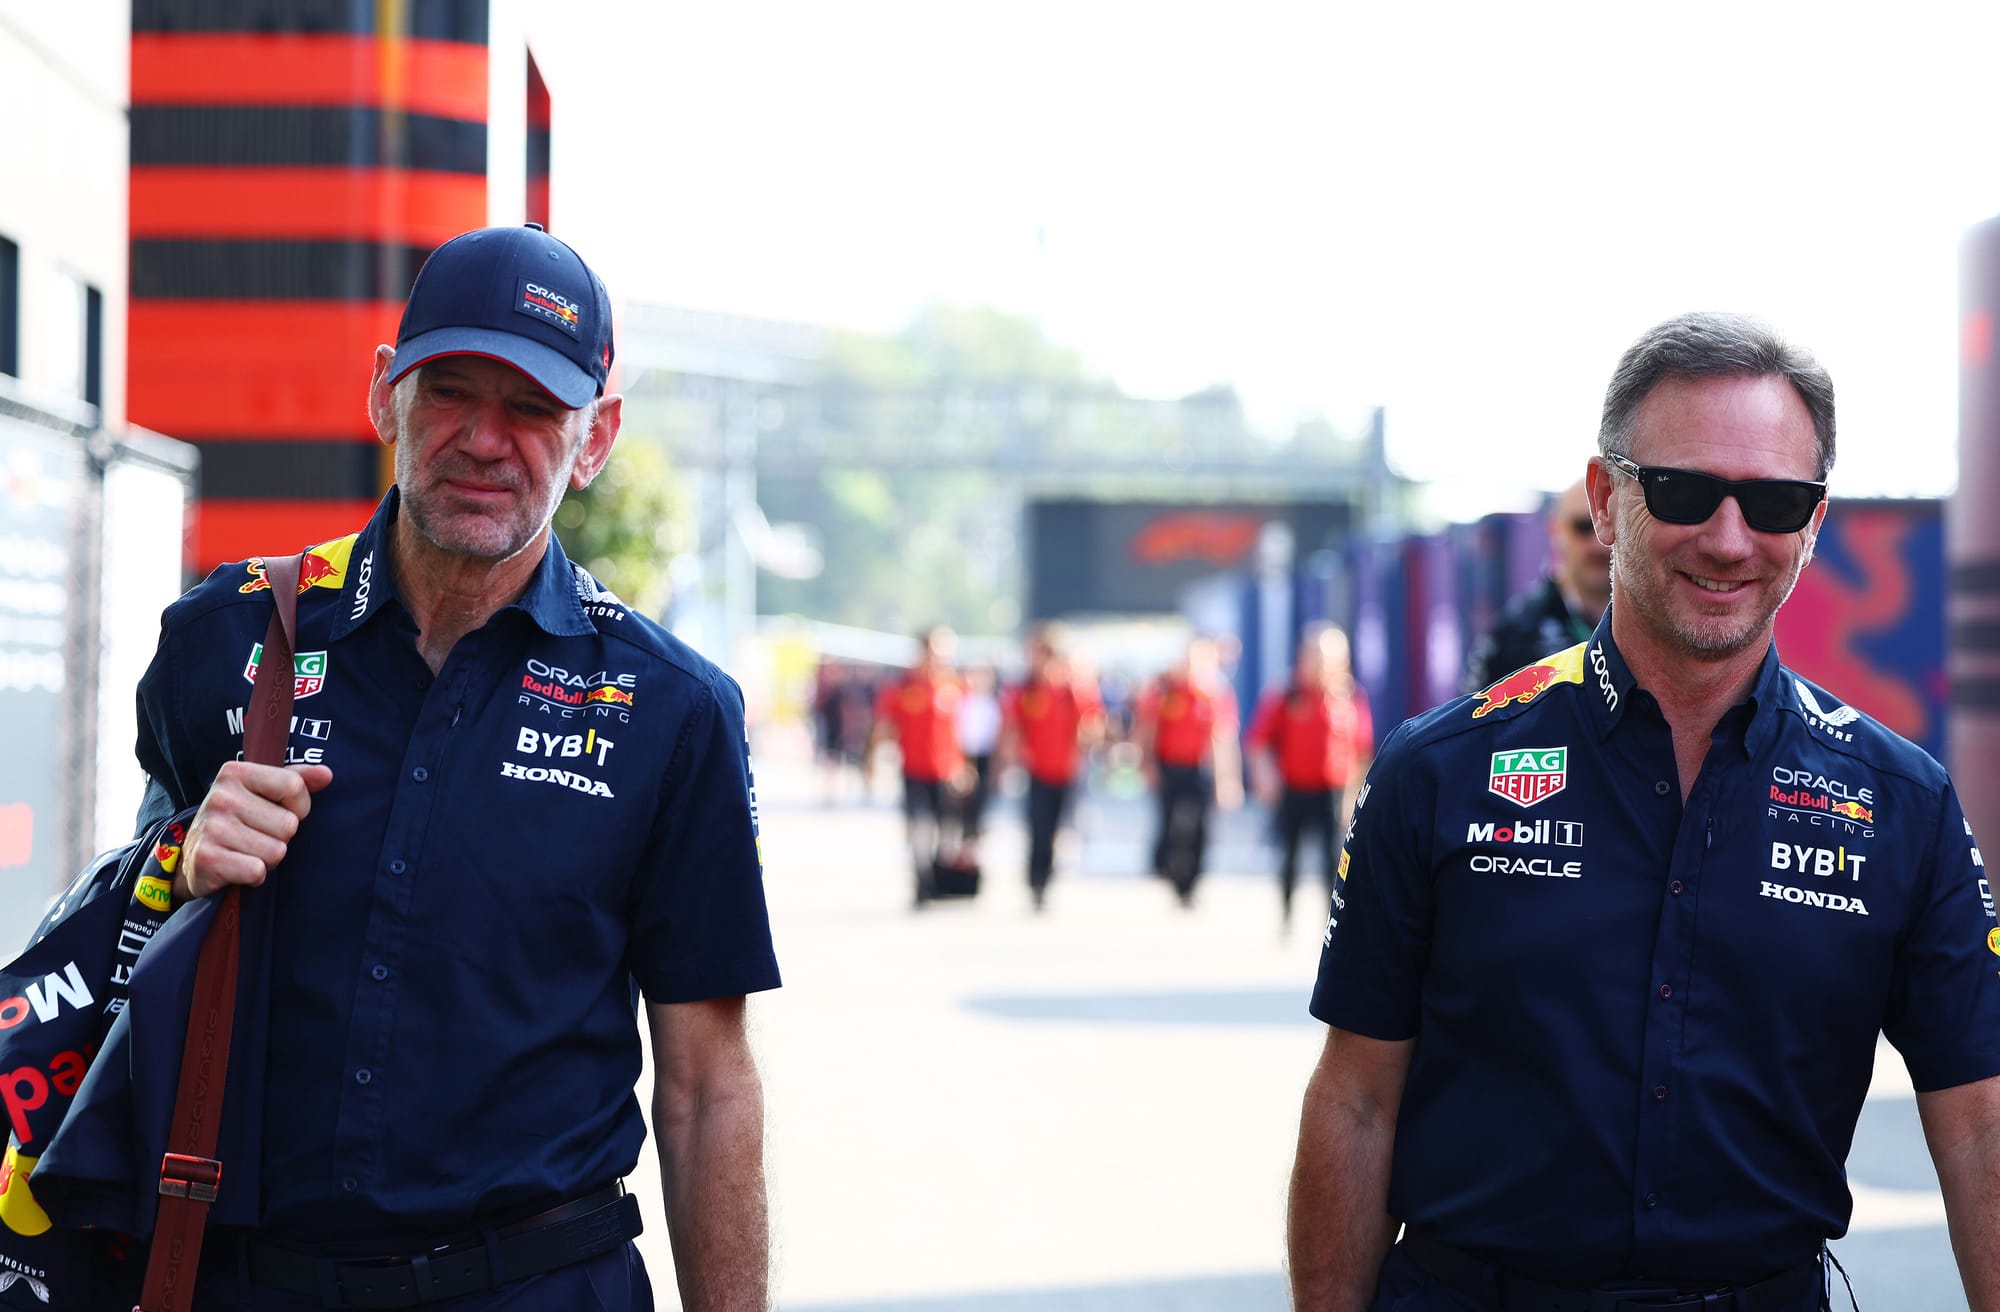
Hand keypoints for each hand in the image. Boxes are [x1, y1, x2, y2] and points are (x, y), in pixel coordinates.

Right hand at [179, 761, 332, 899]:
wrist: (191, 858)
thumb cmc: (238, 820)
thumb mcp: (263, 792)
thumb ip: (297, 779)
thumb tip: (326, 774)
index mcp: (235, 773)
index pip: (294, 786)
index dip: (299, 806)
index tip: (281, 812)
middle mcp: (221, 796)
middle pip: (289, 824)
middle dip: (280, 837)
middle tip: (257, 837)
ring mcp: (212, 828)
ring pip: (277, 851)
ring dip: (268, 858)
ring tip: (246, 851)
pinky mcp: (208, 858)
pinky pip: (257, 871)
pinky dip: (254, 875)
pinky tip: (238, 867)